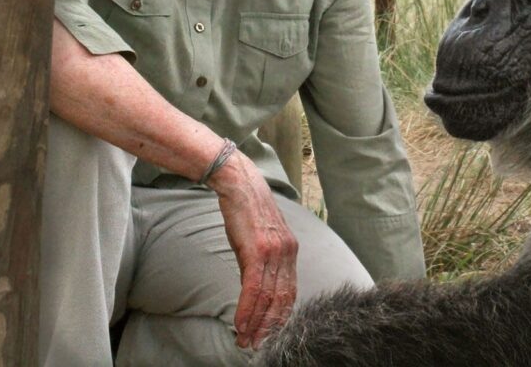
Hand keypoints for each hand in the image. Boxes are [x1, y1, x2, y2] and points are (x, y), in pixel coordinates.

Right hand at [209, 151, 298, 347]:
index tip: (270, 334)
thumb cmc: (247, 211)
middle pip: (282, 299)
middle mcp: (288, 253)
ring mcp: (275, 252)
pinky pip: (254, 288)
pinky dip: (247, 310)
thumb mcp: (259, 239)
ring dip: (256, 324)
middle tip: (258, 346)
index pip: (290, 292)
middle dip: (270, 327)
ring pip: (268, 298)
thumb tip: (255, 288)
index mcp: (290, 251)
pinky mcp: (258, 250)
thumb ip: (262, 263)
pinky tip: (240, 324)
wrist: (240, 184)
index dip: (280, 316)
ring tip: (246, 341)